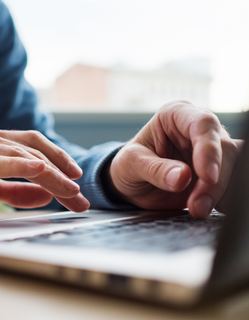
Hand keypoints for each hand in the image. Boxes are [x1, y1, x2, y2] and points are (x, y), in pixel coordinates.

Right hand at [0, 128, 89, 223]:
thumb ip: (16, 190)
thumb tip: (45, 194)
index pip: (32, 144)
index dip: (57, 158)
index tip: (75, 178)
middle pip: (32, 149)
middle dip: (60, 171)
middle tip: (78, 195)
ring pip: (18, 156)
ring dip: (48, 173)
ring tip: (68, 190)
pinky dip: (18, 165)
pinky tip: (37, 169)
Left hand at [108, 101, 242, 217]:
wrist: (131, 184)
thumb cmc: (128, 164)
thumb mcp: (131, 164)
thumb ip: (154, 169)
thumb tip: (182, 177)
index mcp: (176, 115)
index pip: (202, 124)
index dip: (208, 149)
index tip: (207, 176)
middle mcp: (199, 130)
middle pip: (225, 149)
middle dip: (214, 181)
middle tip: (197, 205)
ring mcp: (212, 152)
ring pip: (235, 168)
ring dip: (221, 193)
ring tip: (198, 210)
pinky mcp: (218, 174)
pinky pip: (232, 185)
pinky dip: (224, 200)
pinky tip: (209, 209)